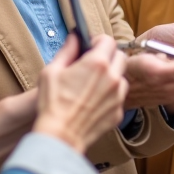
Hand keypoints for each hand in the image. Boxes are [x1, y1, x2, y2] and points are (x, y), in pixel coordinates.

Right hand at [33, 35, 127, 154]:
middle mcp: (112, 77)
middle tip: (94, 63)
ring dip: (112, 75)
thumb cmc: (53, 104)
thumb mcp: (52, 71)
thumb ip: (67, 51)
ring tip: (94, 84)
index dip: (98, 41)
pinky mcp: (119, 111)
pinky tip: (95, 100)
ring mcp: (118, 96)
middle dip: (109, 56)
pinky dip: (111, 95)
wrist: (60, 135)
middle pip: (120, 56)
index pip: (108, 40)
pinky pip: (119, 96)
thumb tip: (74, 38)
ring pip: (122, 77)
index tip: (91, 46)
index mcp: (97, 64)